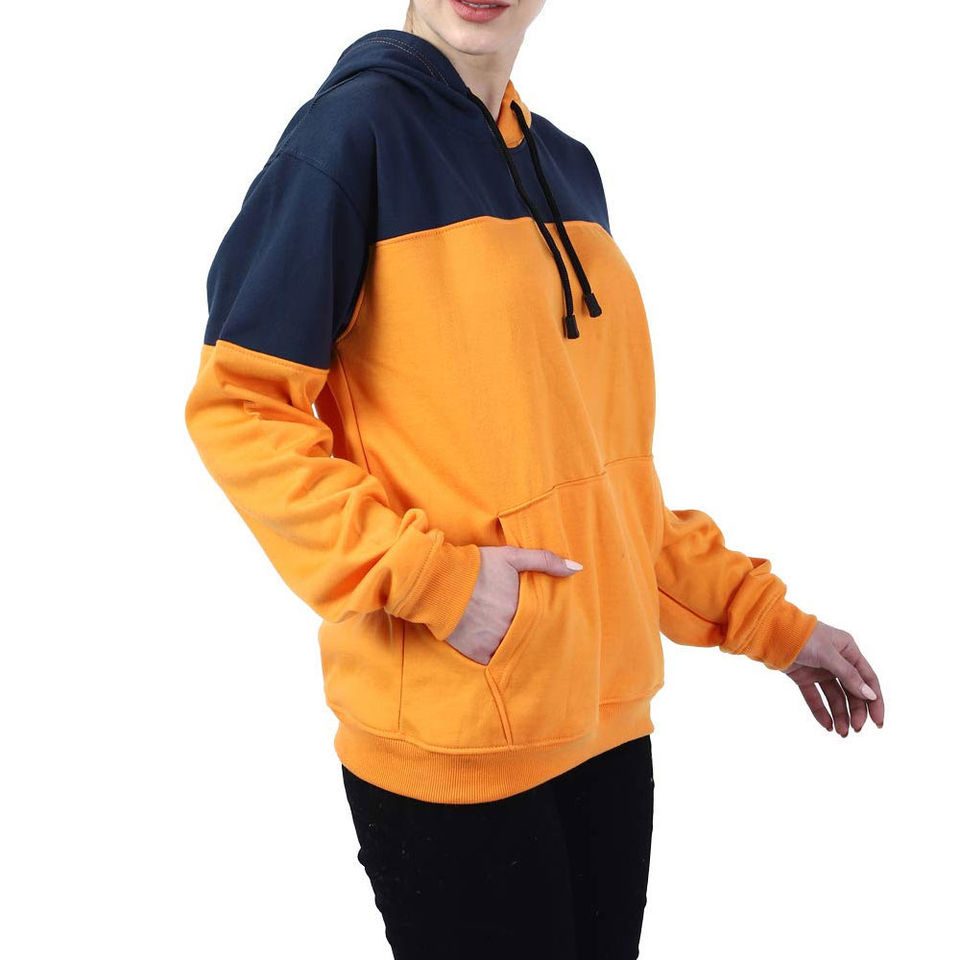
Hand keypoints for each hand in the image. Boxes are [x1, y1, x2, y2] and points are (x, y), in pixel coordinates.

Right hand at [445, 545, 582, 664]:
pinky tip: (493, 645)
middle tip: (528, 634)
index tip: (545, 625)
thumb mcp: (511, 557)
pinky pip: (491, 661)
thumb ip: (545, 561)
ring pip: (510, 652)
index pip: (542, 624)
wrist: (438, 580)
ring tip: (510, 640)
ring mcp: (491, 643)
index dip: (543, 624)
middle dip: (528, 637)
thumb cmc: (477, 566)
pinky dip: (493, 655)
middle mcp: (509, 630)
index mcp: (522, 609)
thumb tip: (577, 568)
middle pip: (527, 640)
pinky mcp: (474, 652)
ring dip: (512, 647)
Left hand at [782, 620, 884, 735]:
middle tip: (856, 729)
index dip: (875, 701)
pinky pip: (815, 697)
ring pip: (835, 696)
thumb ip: (848, 675)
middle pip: (852, 691)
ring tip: (841, 732)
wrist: (769, 631)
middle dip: (856, 711)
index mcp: (848, 650)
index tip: (878, 722)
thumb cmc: (802, 636)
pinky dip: (821, 711)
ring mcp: (819, 670)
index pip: (868, 679)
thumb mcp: (828, 654)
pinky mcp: (804, 677)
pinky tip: (827, 725)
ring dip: (840, 714)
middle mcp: (837, 660)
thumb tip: (870, 695)